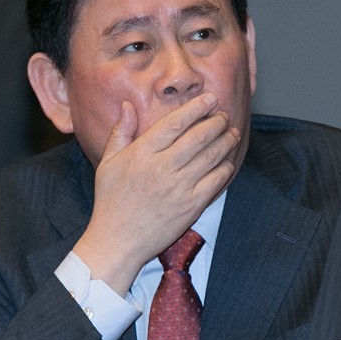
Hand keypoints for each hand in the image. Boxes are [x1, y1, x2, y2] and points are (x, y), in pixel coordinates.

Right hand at [74, 93, 240, 294]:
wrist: (117, 241)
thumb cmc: (111, 201)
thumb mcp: (108, 163)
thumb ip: (120, 132)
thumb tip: (127, 105)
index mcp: (142, 153)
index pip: (176, 123)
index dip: (196, 107)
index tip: (210, 98)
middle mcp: (162, 167)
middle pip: (199, 136)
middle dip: (216, 122)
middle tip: (223, 116)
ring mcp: (179, 187)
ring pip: (212, 156)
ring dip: (226, 141)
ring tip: (232, 133)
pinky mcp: (191, 206)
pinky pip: (216, 181)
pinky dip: (226, 167)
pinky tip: (228, 161)